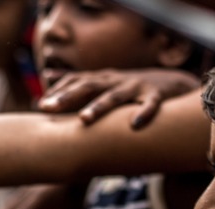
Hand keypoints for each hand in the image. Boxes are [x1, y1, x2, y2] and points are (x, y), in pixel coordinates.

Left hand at [38, 68, 200, 128]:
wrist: (172, 82)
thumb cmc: (134, 86)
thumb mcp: (107, 80)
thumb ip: (81, 80)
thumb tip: (48, 78)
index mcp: (104, 79)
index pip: (77, 81)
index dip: (59, 92)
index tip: (41, 106)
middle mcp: (117, 80)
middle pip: (89, 86)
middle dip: (68, 97)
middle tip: (48, 108)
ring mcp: (137, 87)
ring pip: (115, 96)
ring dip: (99, 107)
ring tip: (84, 120)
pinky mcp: (157, 95)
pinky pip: (150, 105)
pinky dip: (143, 113)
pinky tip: (134, 125)